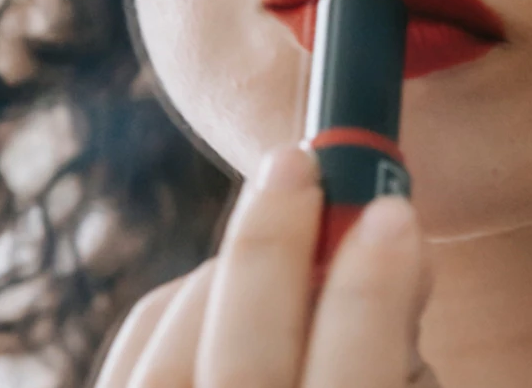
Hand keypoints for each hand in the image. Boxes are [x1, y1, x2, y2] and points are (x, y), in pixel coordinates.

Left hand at [92, 145, 433, 387]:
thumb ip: (404, 364)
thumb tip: (397, 248)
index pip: (351, 384)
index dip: (371, 295)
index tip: (395, 214)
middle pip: (235, 365)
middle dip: (270, 251)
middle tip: (300, 165)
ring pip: (168, 362)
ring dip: (224, 276)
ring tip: (280, 229)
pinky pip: (127, 371)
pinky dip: (171, 311)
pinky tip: (216, 289)